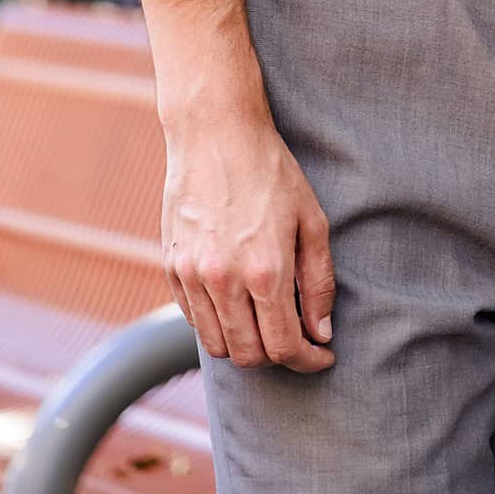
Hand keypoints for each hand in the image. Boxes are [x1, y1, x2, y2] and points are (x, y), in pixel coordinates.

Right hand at [160, 100, 335, 373]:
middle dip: (279, 357)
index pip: (285, 347)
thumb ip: (318, 282)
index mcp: (265, 270)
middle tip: (297, 339)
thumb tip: (321, 333)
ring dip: (246, 347)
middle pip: (249, 356)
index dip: (308, 360)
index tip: (322, 356)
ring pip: (218, 346)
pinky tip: (238, 305)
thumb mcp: (312, 220)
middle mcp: (224, 281)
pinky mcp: (172, 268)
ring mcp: (193, 276)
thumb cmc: (271, 171)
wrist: (216, 133)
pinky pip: (194, 320)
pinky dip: (218, 326)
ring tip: (267, 325)